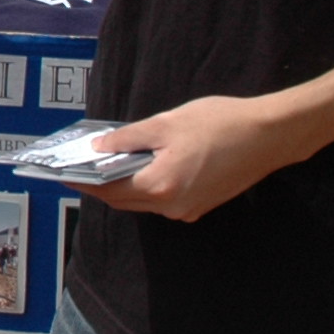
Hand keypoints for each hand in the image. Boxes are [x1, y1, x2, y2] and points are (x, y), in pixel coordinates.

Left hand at [80, 93, 312, 221]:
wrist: (270, 135)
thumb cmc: (221, 124)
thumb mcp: (167, 124)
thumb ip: (129, 138)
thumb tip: (100, 147)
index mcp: (160, 186)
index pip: (109, 191)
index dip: (83, 182)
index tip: (63, 174)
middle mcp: (173, 206)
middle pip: (125, 200)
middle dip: (100, 185)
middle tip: (80, 168)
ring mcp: (189, 209)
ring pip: (145, 201)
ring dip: (125, 185)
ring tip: (107, 162)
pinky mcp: (202, 204)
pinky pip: (164, 198)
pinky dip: (148, 185)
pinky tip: (142, 165)